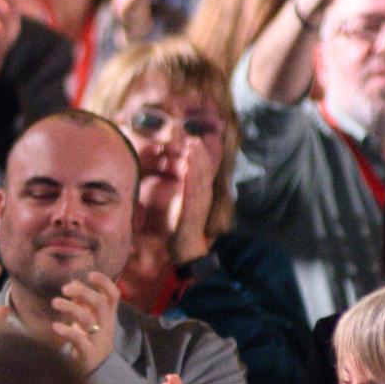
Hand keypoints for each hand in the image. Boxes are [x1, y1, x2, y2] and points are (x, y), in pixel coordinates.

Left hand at [50, 272, 121, 373]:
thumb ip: (82, 301)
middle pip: (100, 304)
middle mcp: (106, 327)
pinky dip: (67, 331)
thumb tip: (73, 282)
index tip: (90, 274)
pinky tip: (56, 326)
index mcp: (107, 316)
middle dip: (84, 292)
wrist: (95, 373)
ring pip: (88, 320)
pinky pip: (79, 340)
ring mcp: (98, 341)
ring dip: (71, 308)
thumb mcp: (88, 319)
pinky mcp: (88, 354)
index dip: (105, 283)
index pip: (114, 296)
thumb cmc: (88, 340)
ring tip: (55, 302)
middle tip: (65, 288)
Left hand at [166, 135, 215, 265]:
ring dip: (196, 160)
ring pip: (200, 177)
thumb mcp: (185, 202)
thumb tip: (180, 172)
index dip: (200, 152)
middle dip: (198, 151)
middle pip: (204, 168)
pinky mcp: (193, 211)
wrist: (187, 247)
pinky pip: (192, 192)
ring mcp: (200, 202)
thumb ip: (185, 187)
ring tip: (192, 145)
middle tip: (192, 135)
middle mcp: (204, 194)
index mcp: (202, 191)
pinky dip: (191, 178)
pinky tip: (187, 167)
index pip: (203, 168)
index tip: (193, 137)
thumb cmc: (183, 224)